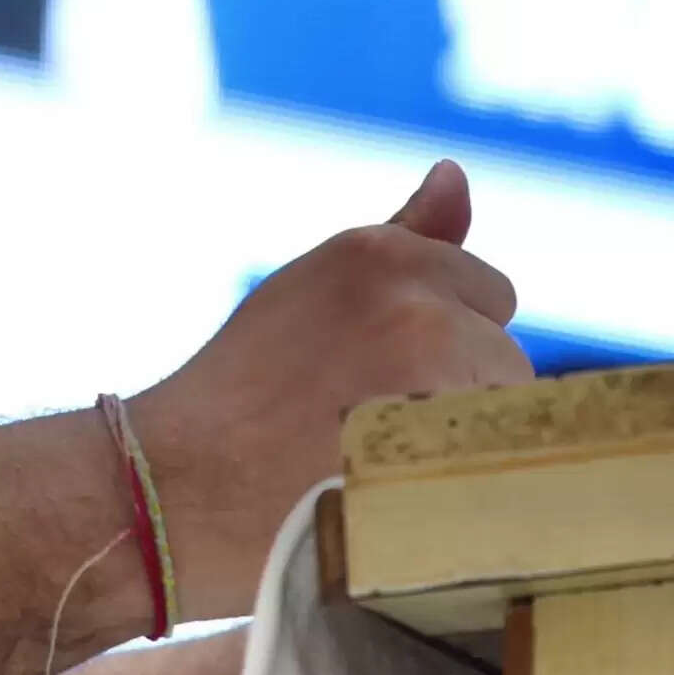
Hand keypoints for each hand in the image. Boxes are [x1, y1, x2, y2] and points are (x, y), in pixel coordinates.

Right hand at [128, 160, 527, 619]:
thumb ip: (405, 238)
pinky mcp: (436, 448)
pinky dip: (468, 489)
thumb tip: (458, 173)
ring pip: (508, 413)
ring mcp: (428, 375)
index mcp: (379, 254)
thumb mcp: (315, 292)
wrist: (166, 494)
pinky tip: (406, 501)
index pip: (486, 295)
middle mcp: (412, 300)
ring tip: (383, 471)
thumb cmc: (237, 398)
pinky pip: (500, 466)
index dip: (445, 350)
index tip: (384, 388)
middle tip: (374, 436)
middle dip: (462, 395)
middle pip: (506, 355)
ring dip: (467, 445)